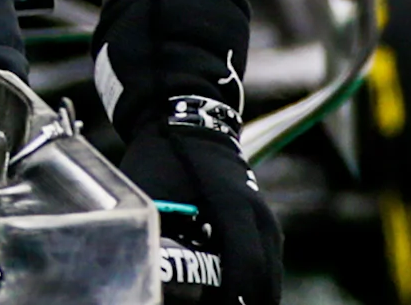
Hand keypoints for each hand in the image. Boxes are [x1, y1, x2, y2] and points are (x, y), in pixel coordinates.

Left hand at [115, 113, 280, 304]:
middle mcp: (259, 217)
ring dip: (250, 298)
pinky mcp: (264, 228)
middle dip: (245, 304)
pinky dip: (252, 287)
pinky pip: (266, 268)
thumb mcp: (152, 190)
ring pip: (270, 279)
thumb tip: (141, 267)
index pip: (245, 266)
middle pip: (265, 283)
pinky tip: (228, 298)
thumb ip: (153, 230)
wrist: (192, 124)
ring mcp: (266, 223)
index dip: (232, 297)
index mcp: (233, 207)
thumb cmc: (166, 155)